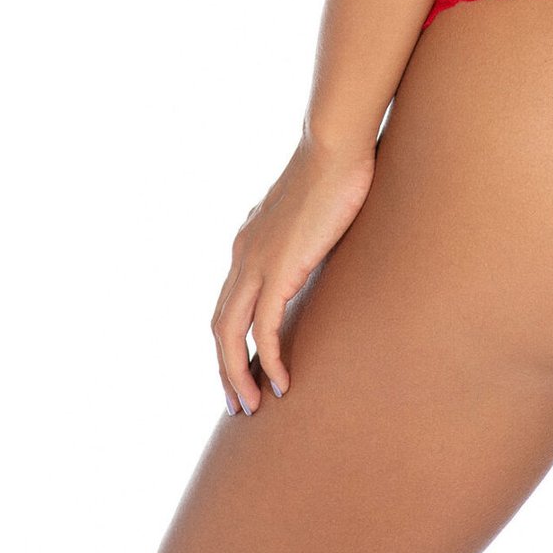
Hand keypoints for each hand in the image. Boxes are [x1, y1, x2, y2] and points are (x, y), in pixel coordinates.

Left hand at [210, 129, 375, 414]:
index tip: (245, 368)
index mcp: (248, 240)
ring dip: (238, 375)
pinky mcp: (278, 269)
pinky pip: (264, 328)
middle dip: (225, 369)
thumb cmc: (333, 169)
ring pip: (231, 334)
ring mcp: (255, 262)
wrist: (333, 145)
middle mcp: (242, 254)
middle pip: (219, 325)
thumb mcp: (310, 211)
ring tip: (253, 407)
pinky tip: (283, 383)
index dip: (232, 340)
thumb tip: (319, 249)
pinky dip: (269, 360)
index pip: (228, 302)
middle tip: (239, 403)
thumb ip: (304, 235)